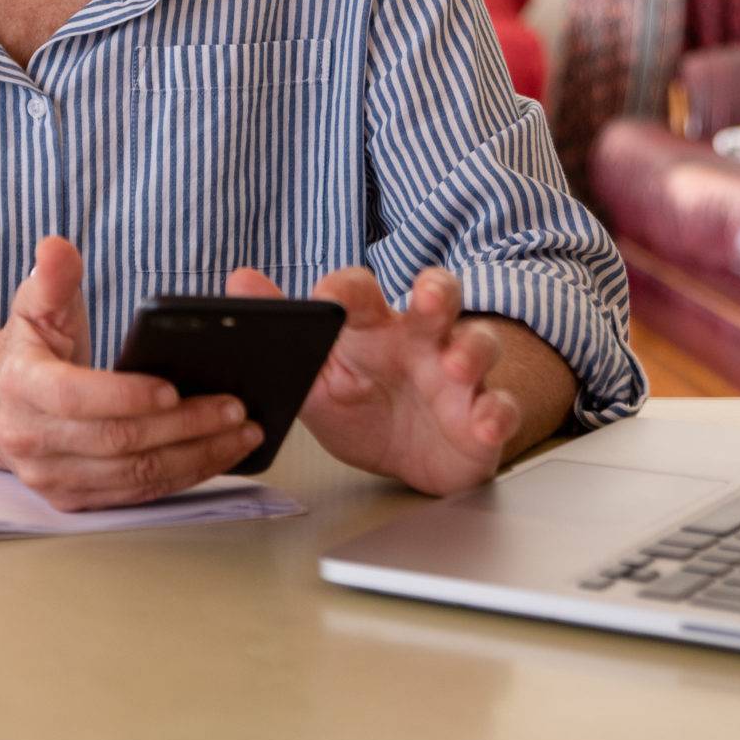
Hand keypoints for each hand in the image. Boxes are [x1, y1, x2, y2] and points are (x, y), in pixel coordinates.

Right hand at [0, 236, 261, 511]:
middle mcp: (31, 441)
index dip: (125, 395)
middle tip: (234, 406)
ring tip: (242, 432)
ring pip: (134, 476)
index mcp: (20, 386)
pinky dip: (184, 477)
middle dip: (182, 427)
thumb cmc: (28, 350)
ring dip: (195, 457)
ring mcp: (52, 478)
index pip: (75, 398)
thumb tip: (56, 247)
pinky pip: (138, 495)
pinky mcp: (74, 500)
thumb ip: (52, 278)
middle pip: (117, 442)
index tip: (174, 387)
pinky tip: (219, 455)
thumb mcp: (35, 306)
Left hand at [225, 264, 517, 496]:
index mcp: (374, 328)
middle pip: (439, 296)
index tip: (331, 298)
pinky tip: (484, 421)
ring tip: (456, 366)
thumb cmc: (364, 405)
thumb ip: (284, 331)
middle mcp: (421, 341)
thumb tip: (240, 280)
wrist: (408, 458)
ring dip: (471, 349)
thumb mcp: (315, 375)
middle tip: (426, 297)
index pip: (362, 293)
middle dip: (437, 290)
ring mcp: (459, 377)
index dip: (348, 290)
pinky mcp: (484, 418)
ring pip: (479, 343)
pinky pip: (499, 408)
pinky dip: (496, 413)